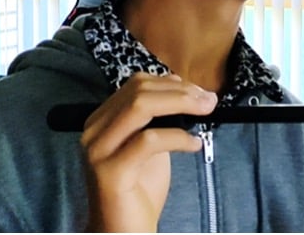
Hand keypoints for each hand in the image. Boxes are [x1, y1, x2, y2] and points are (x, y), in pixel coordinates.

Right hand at [80, 73, 217, 231]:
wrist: (122, 229)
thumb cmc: (140, 187)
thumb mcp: (152, 144)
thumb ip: (160, 117)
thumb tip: (183, 87)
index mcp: (102, 120)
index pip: (136, 84)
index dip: (172, 83)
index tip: (200, 92)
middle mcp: (93, 131)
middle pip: (139, 91)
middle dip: (181, 91)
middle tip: (209, 101)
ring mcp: (98, 151)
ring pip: (140, 108)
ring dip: (181, 104)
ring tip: (206, 113)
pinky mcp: (110, 172)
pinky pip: (148, 141)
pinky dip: (178, 137)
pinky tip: (195, 145)